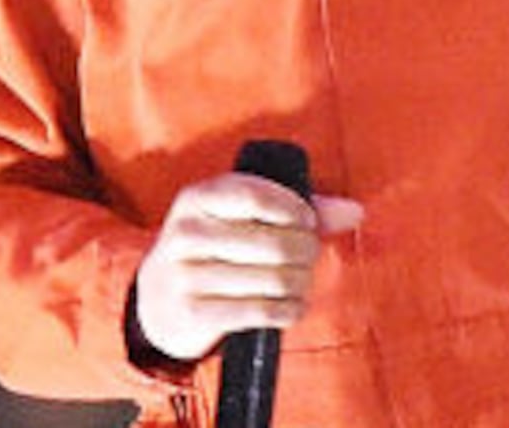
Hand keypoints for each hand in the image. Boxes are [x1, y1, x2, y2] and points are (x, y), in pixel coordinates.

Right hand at [131, 162, 364, 363]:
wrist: (154, 302)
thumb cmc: (212, 250)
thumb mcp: (238, 218)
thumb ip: (297, 209)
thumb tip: (354, 211)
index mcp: (198, 198)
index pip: (256, 196)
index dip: (295, 210)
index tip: (307, 222)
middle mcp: (186, 233)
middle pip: (273, 242)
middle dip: (306, 251)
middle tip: (308, 256)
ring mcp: (187, 275)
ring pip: (273, 279)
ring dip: (300, 283)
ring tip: (300, 282)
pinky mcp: (194, 313)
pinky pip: (261, 312)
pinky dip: (288, 310)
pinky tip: (290, 305)